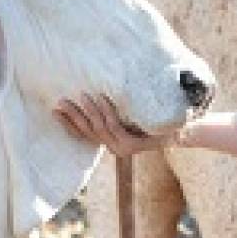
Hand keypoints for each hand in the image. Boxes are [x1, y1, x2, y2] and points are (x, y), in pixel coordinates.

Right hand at [53, 94, 170, 156]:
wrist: (182, 129)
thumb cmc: (154, 119)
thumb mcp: (131, 115)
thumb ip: (114, 111)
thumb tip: (95, 89)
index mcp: (110, 142)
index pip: (82, 135)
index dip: (67, 123)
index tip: (54, 110)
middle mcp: (114, 148)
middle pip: (87, 131)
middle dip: (73, 115)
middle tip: (61, 100)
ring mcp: (123, 148)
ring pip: (100, 128)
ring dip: (89, 111)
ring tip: (82, 95)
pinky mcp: (134, 146)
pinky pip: (116, 126)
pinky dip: (107, 111)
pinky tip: (102, 97)